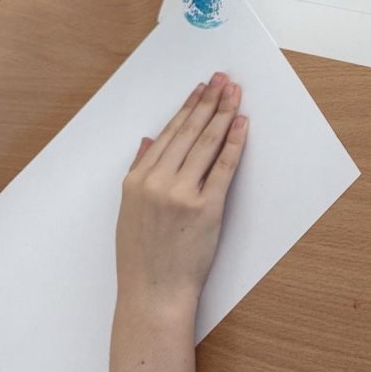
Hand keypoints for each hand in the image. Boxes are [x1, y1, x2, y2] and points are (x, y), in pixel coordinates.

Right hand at [115, 75, 247, 312]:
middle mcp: (156, 182)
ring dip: (223, 113)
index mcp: (136, 180)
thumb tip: (148, 138)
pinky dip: (234, 143)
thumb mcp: (129, 209)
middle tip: (223, 78)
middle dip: (208, 101)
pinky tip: (241, 124)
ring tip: (235, 93)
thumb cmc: (142, 256)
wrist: (154, 293)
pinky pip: (223, 167)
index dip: (188, 107)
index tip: (201, 87)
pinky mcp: (206, 208)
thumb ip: (138, 170)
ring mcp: (181, 194)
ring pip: (206, 143)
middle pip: (189, 132)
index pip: (168, 133)